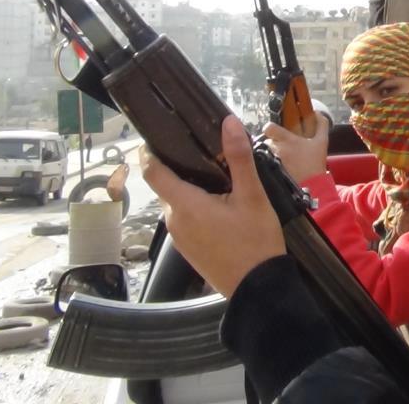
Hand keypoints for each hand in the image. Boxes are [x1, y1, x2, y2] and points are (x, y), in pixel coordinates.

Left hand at [140, 115, 285, 297]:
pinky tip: (220, 204)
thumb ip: (239, 157)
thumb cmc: (256, 240)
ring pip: (177, 201)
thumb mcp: (253, 195)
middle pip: (166, 185)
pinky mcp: (188, 248)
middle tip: (206, 151)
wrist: (258, 287)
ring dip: (190, 187)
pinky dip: (195, 205)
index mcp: (185, 204)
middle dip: (181, 167)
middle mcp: (174, 220)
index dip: (150, 151)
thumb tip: (229, 122)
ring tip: (219, 176)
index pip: (152, 171)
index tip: (158, 134)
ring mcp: (179, 237)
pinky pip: (185, 217)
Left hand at [263, 117, 329, 183]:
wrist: (312, 187)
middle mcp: (275, 149)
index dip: (272, 128)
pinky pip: (263, 162)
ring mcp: (269, 161)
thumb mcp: (322, 142)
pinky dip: (269, 163)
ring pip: (265, 151)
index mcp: (286, 140)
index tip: (278, 132)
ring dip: (271, 153)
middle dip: (274, 143)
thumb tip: (317, 112)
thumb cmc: (315, 163)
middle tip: (284, 148)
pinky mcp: (267, 171)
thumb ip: (321, 125)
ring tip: (282, 159)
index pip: (268, 127)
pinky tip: (279, 167)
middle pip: (267, 140)